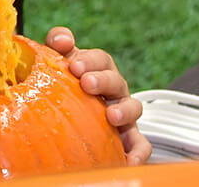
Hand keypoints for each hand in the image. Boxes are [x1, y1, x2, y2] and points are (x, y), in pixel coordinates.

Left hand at [46, 27, 151, 165]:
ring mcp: (123, 114)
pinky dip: (139, 151)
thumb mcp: (57, 65)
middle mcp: (113, 90)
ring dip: (124, 110)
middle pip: (115, 80)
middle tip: (86, 83)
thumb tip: (62, 38)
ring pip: (133, 107)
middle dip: (102, 80)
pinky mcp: (128, 140)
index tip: (74, 65)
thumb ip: (57, 46)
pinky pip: (140, 144)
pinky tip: (128, 159)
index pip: (99, 59)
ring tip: (111, 116)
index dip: (89, 59)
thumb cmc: (63, 88)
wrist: (65, 126)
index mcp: (97, 70)